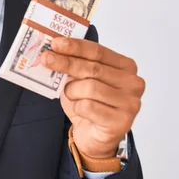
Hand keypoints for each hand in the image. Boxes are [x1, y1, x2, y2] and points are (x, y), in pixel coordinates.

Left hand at [40, 37, 144, 157]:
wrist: (93, 136)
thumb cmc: (89, 103)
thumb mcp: (80, 78)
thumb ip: (74, 63)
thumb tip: (53, 50)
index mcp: (125, 66)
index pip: (97, 51)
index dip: (75, 46)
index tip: (55, 43)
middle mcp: (133, 82)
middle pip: (93, 68)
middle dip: (65, 62)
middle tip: (46, 59)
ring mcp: (130, 102)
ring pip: (89, 88)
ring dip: (72, 91)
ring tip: (71, 96)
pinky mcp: (121, 121)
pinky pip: (88, 107)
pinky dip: (77, 107)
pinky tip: (81, 111)